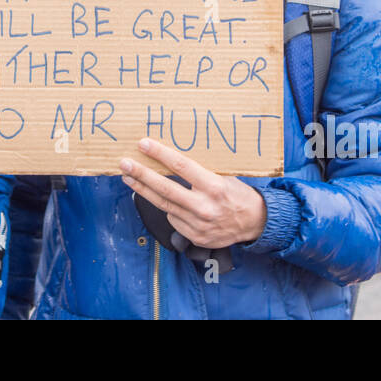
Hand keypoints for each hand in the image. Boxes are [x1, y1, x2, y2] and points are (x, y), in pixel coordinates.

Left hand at [119, 138, 266, 248]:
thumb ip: (201, 172)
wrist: (255, 223)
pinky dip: (167, 207)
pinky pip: (173, 218)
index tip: (143, 144)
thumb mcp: (224, 177)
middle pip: (165, 189)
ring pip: (164, 205)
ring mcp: (198, 224)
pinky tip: (162, 199)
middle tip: (124, 163)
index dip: (160, 154)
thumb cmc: (238, 194)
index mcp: (214, 187)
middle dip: (141, 175)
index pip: (181, 166)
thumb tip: (172, 157)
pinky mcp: (194, 236)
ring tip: (129, 178)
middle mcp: (205, 207)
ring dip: (144, 190)